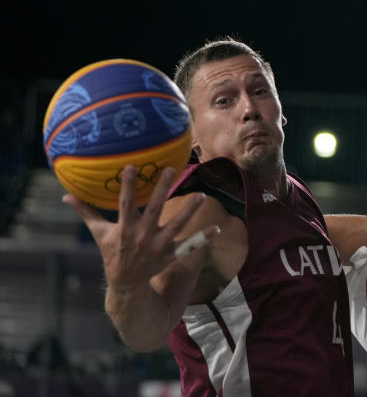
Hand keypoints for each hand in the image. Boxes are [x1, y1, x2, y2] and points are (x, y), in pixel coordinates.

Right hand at [63, 165, 216, 289]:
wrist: (126, 283)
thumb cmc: (112, 252)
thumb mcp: (99, 233)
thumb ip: (86, 213)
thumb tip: (66, 196)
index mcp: (125, 228)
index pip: (125, 202)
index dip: (127, 185)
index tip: (131, 166)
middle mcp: (142, 235)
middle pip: (154, 208)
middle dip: (162, 189)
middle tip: (171, 169)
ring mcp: (158, 245)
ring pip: (176, 225)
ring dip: (189, 211)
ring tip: (201, 195)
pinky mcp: (170, 254)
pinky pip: (189, 245)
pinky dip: (202, 239)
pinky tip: (217, 229)